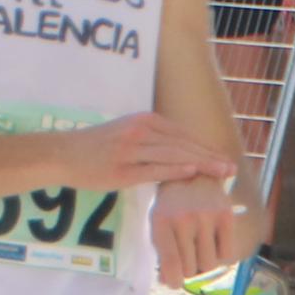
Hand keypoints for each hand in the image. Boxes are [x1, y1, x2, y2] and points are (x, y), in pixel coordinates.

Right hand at [65, 112, 236, 191]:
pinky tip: (192, 173)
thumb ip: (152, 140)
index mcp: (145, 121)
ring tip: (221, 173)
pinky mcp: (122, 169)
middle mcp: (141, 131)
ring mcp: (131, 149)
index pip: (183, 135)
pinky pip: (153, 169)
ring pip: (173, 156)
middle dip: (210, 156)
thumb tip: (178, 152)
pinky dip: (174, 171)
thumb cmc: (95, 147)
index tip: (224, 158)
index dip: (205, 147)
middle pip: (183, 144)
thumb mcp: (127, 133)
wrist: (63, 154)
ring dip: (200, 164)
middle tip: (231, 168)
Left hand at [147, 176, 248, 282]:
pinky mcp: (226, 216)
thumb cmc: (172, 206)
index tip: (176, 282)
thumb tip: (169, 282)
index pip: (170, 263)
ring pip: (209, 265)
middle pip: (190, 269)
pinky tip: (215, 242)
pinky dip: (221, 255)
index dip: (174, 280)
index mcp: (161, 222)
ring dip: (205, 262)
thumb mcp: (159, 225)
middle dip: (188, 268)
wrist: (195, 172)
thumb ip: (162, 254)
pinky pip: (227, 255)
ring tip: (200, 247)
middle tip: (188, 254)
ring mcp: (206, 216)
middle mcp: (184, 218)